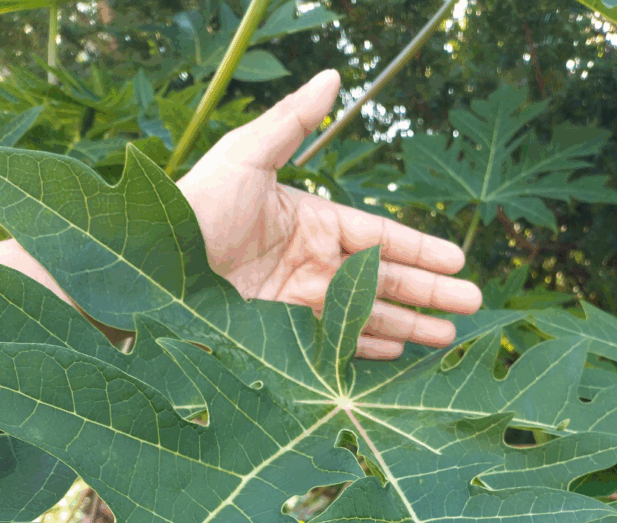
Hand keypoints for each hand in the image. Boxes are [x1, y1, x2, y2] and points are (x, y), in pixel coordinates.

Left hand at [176, 69, 481, 358]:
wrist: (145, 267)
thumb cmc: (194, 205)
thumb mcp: (245, 156)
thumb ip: (293, 123)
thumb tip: (335, 75)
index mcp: (310, 220)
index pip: (379, 236)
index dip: (419, 249)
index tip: (457, 260)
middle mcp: (311, 263)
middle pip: (383, 280)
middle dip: (429, 293)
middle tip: (472, 306)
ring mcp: (298, 302)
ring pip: (366, 316)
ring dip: (408, 326)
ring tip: (446, 339)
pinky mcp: (281, 335)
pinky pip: (333, 343)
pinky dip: (365, 348)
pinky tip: (397, 354)